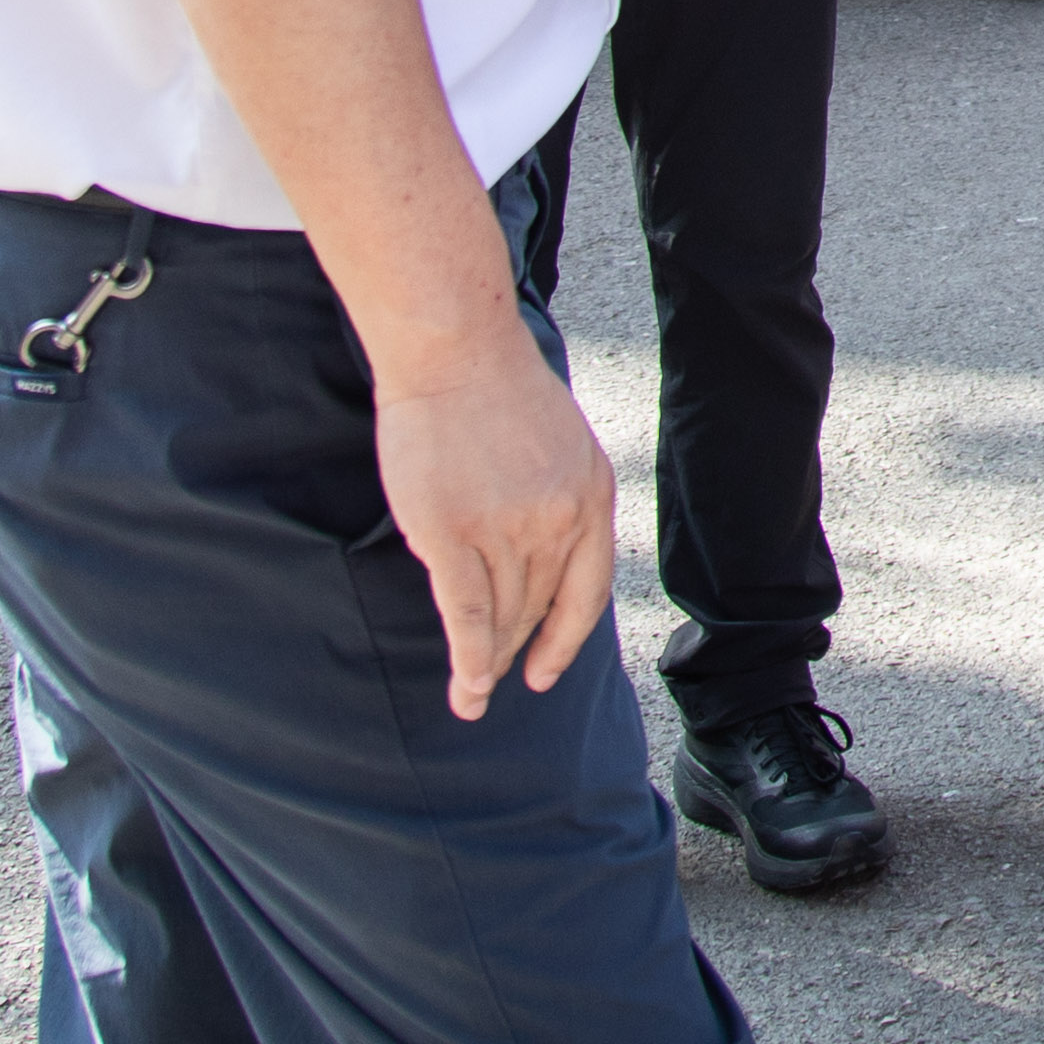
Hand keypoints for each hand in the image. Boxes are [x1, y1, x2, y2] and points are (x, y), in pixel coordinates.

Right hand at [364, 329, 617, 719]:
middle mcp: (558, 520)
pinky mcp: (451, 534)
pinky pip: (465, 614)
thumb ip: (559, 500)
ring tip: (471, 693)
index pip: (588, 592)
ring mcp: (506, 529)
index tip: (544, 672)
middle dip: (515, 651)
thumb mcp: (561, 444)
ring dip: (487, 663)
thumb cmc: (498, 389)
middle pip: (537, 608)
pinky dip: (466, 659)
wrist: (454, 350)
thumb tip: (541, 556)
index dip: (566, 640)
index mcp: (592, 497)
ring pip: (501, 617)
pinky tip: (465, 687)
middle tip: (494, 681)